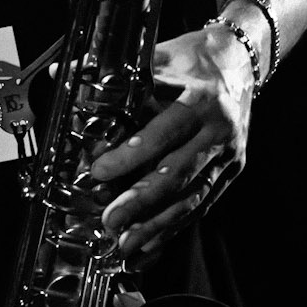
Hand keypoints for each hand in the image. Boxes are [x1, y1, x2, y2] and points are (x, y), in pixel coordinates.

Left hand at [88, 24, 253, 260]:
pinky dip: (173, 230)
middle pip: (179, 173)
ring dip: (156, 226)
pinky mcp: (229, 174)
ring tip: (126, 245)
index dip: (132, 154)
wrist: (241, 62)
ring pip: (191, 198)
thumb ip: (117, 73)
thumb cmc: (194, 60)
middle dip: (142, 201)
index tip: (99, 171)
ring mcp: (227, 156)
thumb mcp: (159, 56)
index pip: (165, 131)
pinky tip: (149, 249)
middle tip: (111, 220)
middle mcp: (218, 131)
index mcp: (201, 99)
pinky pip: (200, 207)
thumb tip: (66, 72)